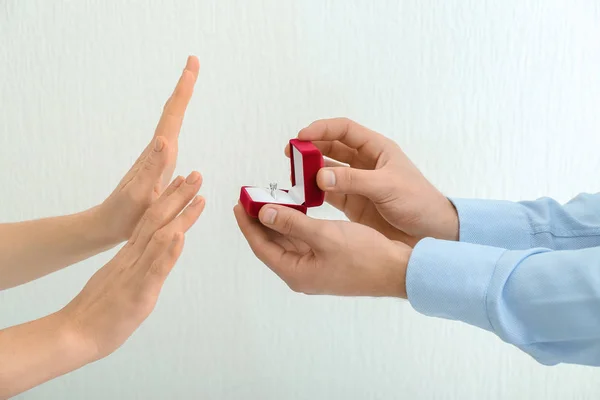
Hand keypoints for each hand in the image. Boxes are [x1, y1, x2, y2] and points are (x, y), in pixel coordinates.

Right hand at [60, 172, 203, 360]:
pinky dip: (168, 251)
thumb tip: (150, 258)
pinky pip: (155, 268)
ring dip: (180, 215)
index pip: (151, 221)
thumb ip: (136, 268)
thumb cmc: (100, 312)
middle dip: (178, 197)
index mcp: (130, 256)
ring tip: (196, 195)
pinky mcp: (138, 291)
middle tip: (195, 175)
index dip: (167, 201)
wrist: (75, 333)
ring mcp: (136, 273)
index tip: (181, 182)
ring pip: (160, 237)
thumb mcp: (122, 283)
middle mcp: (133, 258)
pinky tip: (180, 235)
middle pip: (158, 220)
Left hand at [96, 56, 199, 243]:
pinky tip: (177, 129)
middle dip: (184, 87)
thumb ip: (152, 168)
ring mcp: (157, 158)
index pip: (172, 116)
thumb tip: (165, 139)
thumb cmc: (124, 215)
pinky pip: (171, 137)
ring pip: (171, 122)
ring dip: (180, 101)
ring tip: (189, 83)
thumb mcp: (139, 194)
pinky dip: (176, 122)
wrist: (107, 227)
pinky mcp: (158, 168)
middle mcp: (157, 151)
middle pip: (172, 112)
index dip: (183, 91)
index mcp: (156, 154)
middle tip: (193, 63)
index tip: (192, 65)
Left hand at [234, 203, 410, 296]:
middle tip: (252, 197)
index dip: (248, 225)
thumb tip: (264, 213)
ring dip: (279, 222)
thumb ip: (292, 224)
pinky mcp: (326, 262)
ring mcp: (314, 269)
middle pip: (272, 244)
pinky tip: (296, 210)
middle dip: (261, 220)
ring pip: (287, 243)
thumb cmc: (365, 256)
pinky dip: (296, 226)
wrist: (398, 271)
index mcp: (296, 272)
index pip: (261, 247)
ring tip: (271, 199)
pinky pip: (303, 243)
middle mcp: (301, 274)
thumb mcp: (325, 235)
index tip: (238, 204)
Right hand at [286, 118, 457, 245]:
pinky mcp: (353, 203)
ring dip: (310, 170)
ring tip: (294, 176)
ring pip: (327, 170)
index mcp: (377, 150)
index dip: (322, 129)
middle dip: (311, 148)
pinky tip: (303, 195)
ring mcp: (358, 183)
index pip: (344, 130)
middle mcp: (365, 163)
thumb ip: (353, 180)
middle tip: (291, 155)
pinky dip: (315, 192)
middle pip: (331, 147)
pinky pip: (329, 192)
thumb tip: (320, 175)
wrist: (432, 233)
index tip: (301, 137)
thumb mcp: (387, 187)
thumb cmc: (418, 203)